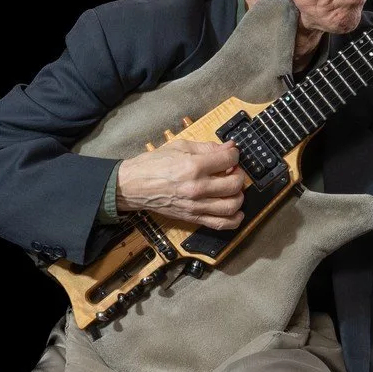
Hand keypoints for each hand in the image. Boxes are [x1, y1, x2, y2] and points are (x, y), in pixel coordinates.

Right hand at [116, 138, 245, 229]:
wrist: (133, 186)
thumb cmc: (153, 165)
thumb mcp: (180, 147)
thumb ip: (207, 147)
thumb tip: (229, 147)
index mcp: (193, 167)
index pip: (229, 160)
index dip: (234, 155)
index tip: (231, 155)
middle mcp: (197, 188)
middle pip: (235, 184)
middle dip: (239, 175)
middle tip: (233, 170)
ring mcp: (196, 206)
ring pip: (232, 206)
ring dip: (239, 196)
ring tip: (233, 188)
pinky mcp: (193, 218)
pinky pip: (221, 224)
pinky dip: (234, 219)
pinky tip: (236, 211)